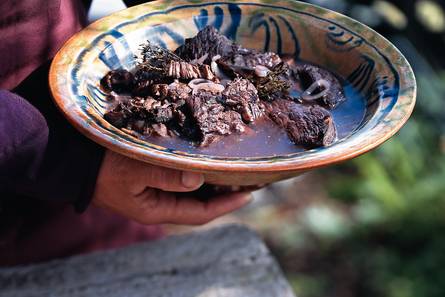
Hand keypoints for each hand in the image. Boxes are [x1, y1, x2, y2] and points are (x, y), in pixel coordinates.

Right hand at [92, 150, 251, 224]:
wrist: (74, 159)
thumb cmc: (103, 165)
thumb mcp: (134, 170)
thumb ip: (166, 176)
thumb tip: (199, 179)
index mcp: (156, 210)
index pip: (200, 214)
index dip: (226, 206)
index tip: (249, 194)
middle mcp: (159, 204)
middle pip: (200, 204)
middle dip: (224, 193)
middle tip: (248, 178)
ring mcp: (154, 192)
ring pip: (192, 192)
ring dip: (212, 183)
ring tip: (233, 170)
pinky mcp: (151, 179)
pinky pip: (181, 180)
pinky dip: (197, 173)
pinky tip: (207, 162)